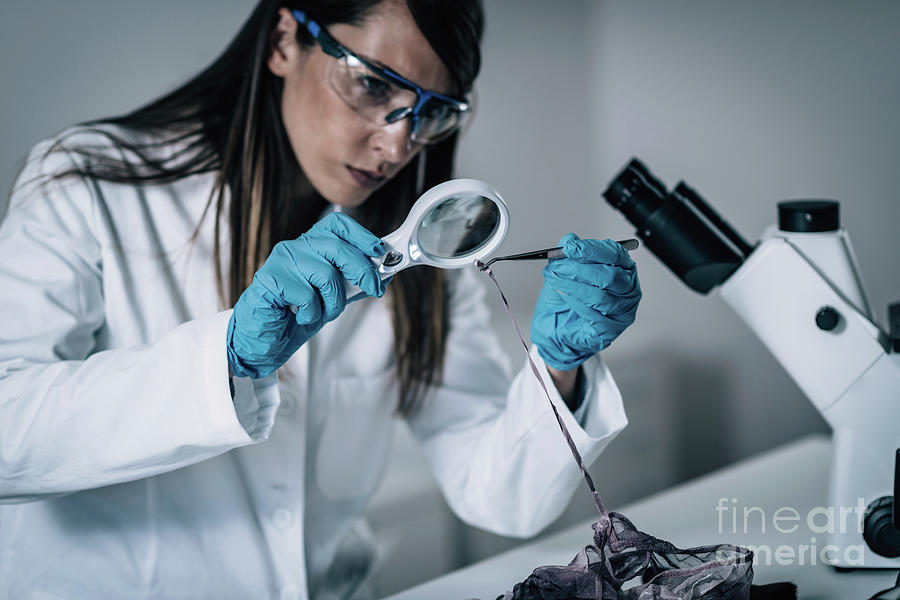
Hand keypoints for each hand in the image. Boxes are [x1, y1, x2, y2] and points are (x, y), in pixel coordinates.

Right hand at [227, 212, 387, 378]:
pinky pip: (307, 294)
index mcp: (310, 246)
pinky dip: (311, 313)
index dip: (362, 235)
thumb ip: (354, 284)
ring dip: (333, 302)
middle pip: (337, 247)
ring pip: (325, 274)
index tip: (379, 251)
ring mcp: (281, 261)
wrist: (262, 342)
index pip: (337, 225)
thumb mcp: (333, 298)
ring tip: (321, 313)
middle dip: (362, 270)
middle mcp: (295, 247)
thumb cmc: (295, 317)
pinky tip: (299, 316)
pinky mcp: (269, 279)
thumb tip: (383, 275)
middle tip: (374, 289)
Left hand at [531, 234, 640, 370]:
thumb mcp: (562, 271)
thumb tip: (569, 239)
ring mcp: (623, 310)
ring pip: (601, 297)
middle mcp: (628, 288)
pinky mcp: (612, 329)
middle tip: (558, 267)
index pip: (615, 253)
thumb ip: (568, 254)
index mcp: (622, 268)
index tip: (570, 247)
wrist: (556, 328)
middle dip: (580, 270)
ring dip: (573, 287)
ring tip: (556, 282)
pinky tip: (564, 298)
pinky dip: (575, 304)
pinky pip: (594, 316)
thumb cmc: (566, 298)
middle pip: (610, 276)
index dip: (591, 249)